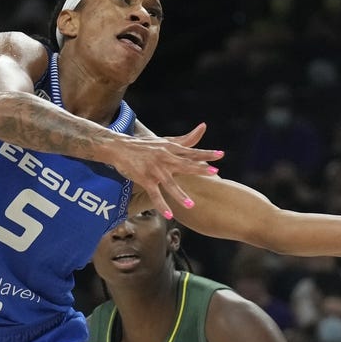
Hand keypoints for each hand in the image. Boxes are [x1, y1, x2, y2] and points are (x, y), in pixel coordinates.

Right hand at [107, 123, 222, 217]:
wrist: (119, 147)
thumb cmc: (145, 146)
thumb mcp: (165, 141)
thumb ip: (185, 139)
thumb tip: (203, 127)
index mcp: (171, 149)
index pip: (191, 151)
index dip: (206, 153)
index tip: (221, 155)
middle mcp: (164, 158)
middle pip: (184, 164)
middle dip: (199, 169)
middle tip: (215, 173)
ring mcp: (154, 170)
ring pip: (169, 183)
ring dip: (180, 194)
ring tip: (191, 205)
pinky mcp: (144, 179)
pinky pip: (154, 194)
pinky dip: (161, 205)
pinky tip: (168, 215)